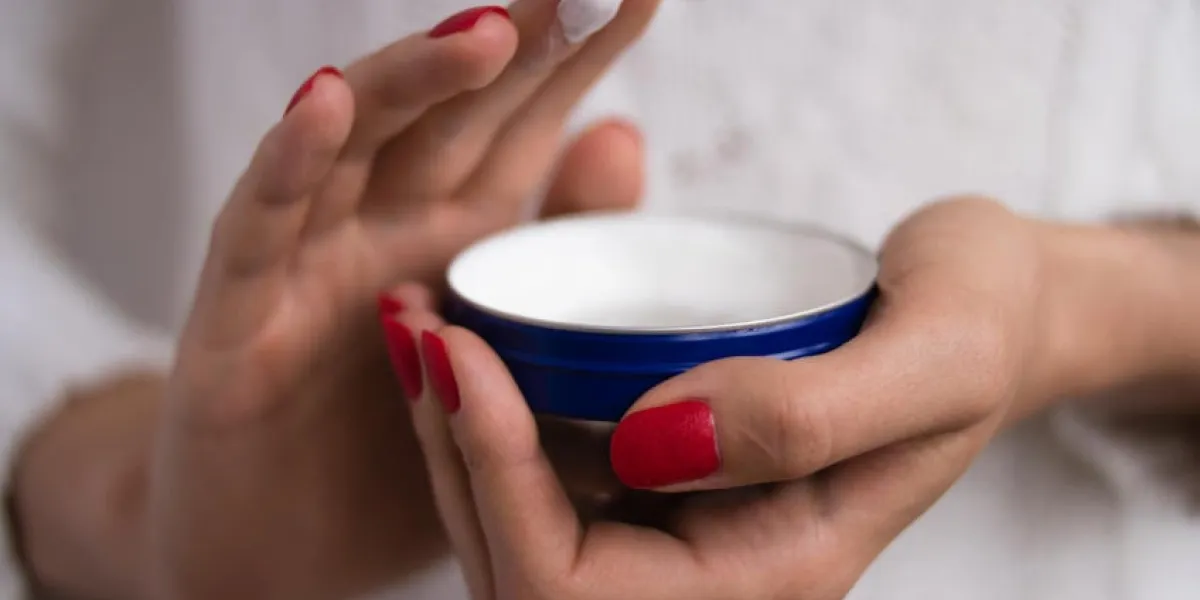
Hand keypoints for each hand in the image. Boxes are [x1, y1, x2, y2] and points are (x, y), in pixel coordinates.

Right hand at [139, 2, 657, 598]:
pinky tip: (325, 103)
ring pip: (356, 148)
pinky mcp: (233, 318)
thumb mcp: (495, 361)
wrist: (280, 559)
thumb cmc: (388, 456)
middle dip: (510, 41)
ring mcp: (304, 263)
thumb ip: (554, 255)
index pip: (519, 129)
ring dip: (413, 82)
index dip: (573, 61)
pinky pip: (258, 228)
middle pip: (448, 115)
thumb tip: (625, 136)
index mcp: (451, 239)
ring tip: (486, 31)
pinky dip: (286, 164)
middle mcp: (380, 230)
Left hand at [401, 197, 1055, 598]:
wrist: (986, 311)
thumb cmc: (981, 324)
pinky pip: (543, 471)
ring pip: (515, 525)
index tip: (462, 349)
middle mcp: (707, 570)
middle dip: (449, 453)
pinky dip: (486, 407)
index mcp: (770, 577)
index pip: (576, 588)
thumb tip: (648, 441)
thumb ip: (809, 415)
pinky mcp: (662, 469)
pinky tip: (465, 329)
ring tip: (416, 319)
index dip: (499, 476)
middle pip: (519, 570)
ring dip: (449, 431)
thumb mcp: (939, 356)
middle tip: (414, 323)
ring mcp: (678, 524)